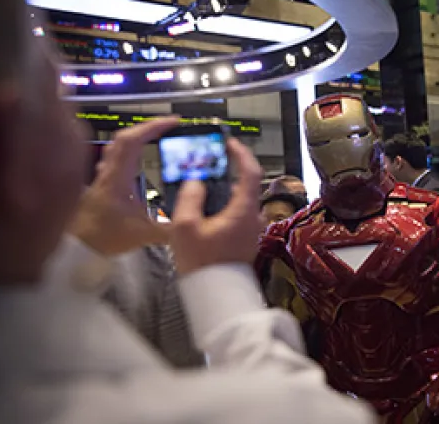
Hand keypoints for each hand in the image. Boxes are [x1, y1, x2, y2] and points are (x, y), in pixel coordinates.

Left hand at [69, 117, 178, 255]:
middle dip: (148, 128)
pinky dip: (130, 154)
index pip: (133, 140)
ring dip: (138, 138)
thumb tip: (192, 223)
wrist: (74, 248)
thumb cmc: (102, 237)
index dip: (154, 126)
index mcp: (117, 177)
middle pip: (125, 137)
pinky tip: (139, 164)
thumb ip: (170, 229)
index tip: (174, 122)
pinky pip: (116, 160)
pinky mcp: (102, 186)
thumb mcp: (143, 235)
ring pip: (118, 147)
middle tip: (169, 127)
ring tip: (157, 139)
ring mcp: (103, 178)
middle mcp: (108, 172)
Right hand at [170, 138, 263, 273]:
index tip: (230, 144)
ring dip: (222, 193)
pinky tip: (204, 213)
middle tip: (206, 167)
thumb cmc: (202, 264)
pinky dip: (223, 208)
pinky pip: (237, 215)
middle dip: (225, 174)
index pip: (251, 172)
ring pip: (239, 202)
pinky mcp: (246, 240)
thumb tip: (195, 182)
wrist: (215, 295)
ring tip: (199, 191)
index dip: (241, 154)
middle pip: (243, 186)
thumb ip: (190, 198)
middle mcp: (254, 218)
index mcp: (244, 210)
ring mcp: (252, 230)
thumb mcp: (185, 227)